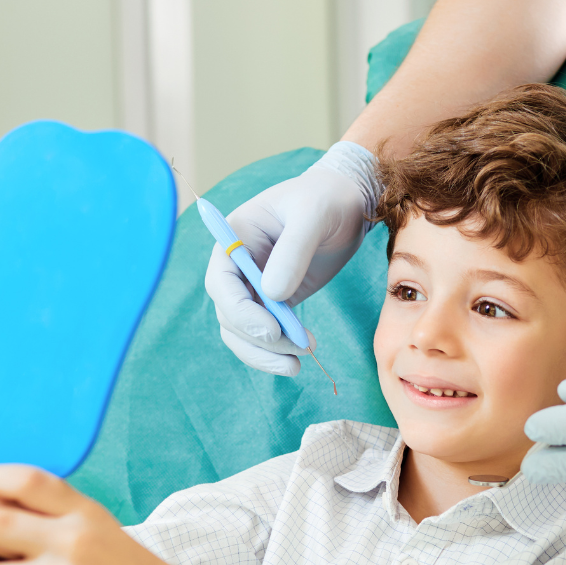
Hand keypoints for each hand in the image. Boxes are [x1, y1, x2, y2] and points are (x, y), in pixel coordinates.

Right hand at [205, 142, 379, 375]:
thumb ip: (293, 251)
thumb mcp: (312, 215)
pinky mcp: (273, 301)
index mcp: (234, 238)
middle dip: (259, 339)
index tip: (272, 331)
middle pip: (230, 315)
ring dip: (266, 354)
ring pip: (243, 333)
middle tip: (298, 350)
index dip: (240, 312)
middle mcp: (236, 266)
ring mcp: (253, 286)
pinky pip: (264, 334)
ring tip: (298, 365)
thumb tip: (273, 294)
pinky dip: (277, 350)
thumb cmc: (325, 199)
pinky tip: (300, 356)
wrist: (345, 204)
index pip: (220, 283)